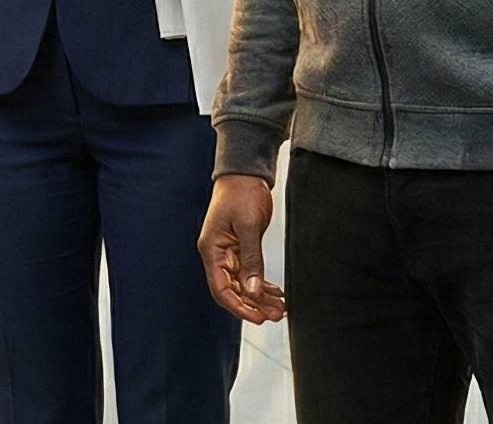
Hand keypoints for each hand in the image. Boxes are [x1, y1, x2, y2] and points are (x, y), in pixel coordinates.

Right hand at [198, 174, 285, 323]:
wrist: (245, 173)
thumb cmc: (241, 193)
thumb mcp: (249, 226)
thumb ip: (251, 259)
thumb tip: (252, 290)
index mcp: (211, 249)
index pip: (220, 288)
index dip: (239, 307)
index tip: (259, 318)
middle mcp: (217, 254)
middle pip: (232, 290)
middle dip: (253, 305)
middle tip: (277, 315)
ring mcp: (228, 251)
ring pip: (242, 284)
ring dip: (259, 297)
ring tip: (280, 308)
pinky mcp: (239, 247)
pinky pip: (248, 273)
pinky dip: (261, 285)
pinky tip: (275, 292)